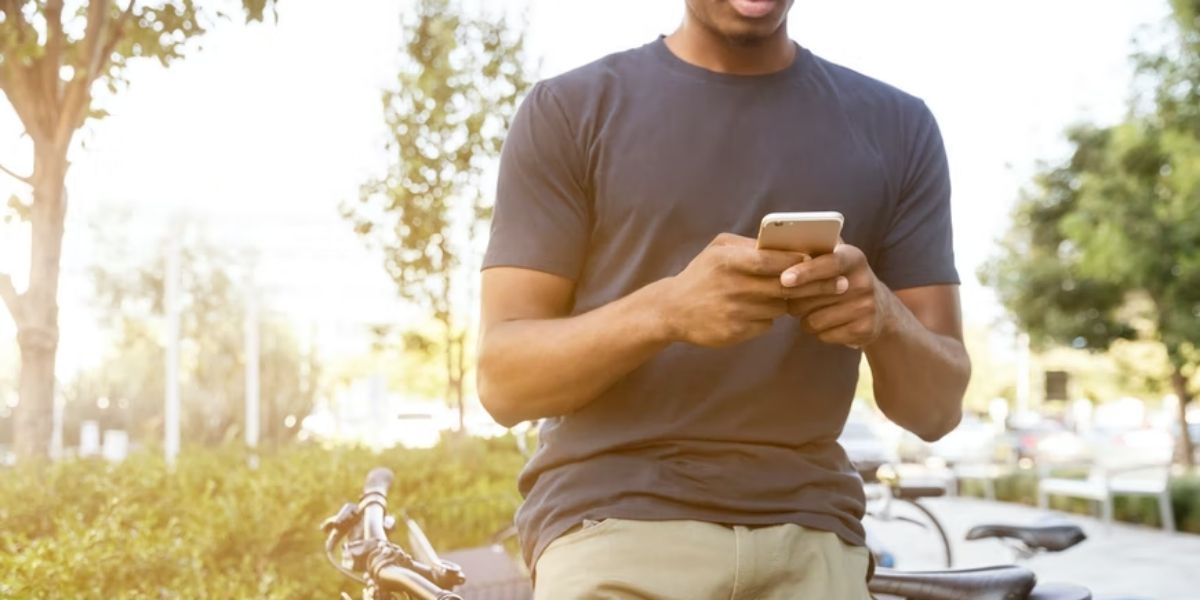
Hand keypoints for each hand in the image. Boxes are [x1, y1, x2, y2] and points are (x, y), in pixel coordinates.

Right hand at [658, 233, 806, 347]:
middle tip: (824, 284)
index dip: (794, 261)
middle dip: (806, 285)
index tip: (812, 261)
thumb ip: (749, 245)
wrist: (672, 309)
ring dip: (782, 302)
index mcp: (726, 261)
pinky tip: (754, 312)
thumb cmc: (701, 275)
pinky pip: (767, 324)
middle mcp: (731, 286)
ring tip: (773, 296)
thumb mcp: (718, 249)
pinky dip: (767, 318)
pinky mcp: (735, 332)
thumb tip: (786, 246)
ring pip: (779, 307)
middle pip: (782, 286)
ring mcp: (733, 311)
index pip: (769, 261)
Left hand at [780, 243, 895, 348]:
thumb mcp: (835, 257)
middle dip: (794, 298)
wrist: (880, 308)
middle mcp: (864, 281)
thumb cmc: (842, 278)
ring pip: (814, 319)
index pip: (828, 263)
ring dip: (804, 317)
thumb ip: (814, 248)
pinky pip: (823, 335)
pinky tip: (826, 323)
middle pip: (813, 296)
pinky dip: (818, 331)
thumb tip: (781, 240)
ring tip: (811, 309)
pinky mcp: (865, 330)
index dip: (805, 272)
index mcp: (854, 258)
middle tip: (788, 295)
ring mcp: (866, 307)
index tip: (784, 279)